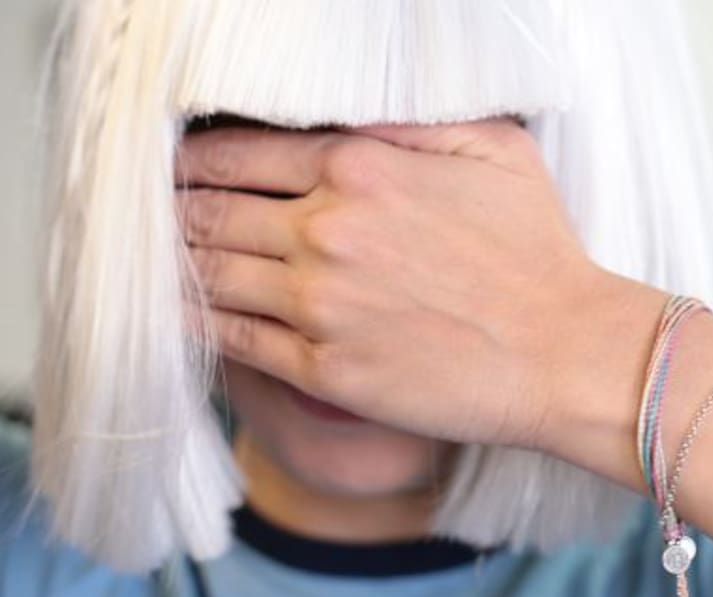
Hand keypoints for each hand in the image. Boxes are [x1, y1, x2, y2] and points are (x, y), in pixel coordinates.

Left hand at [177, 119, 632, 453]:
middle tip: (148, 212)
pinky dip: (198, 322)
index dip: (193, 158)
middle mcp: (326, 231)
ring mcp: (319, 305)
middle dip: (170, 208)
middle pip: (211, 210)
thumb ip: (409, 118)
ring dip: (174, 264)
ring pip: (212, 275)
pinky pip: (233, 340)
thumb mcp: (490, 148)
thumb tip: (344, 110)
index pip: (239, 151)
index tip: (174, 165)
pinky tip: (178, 313)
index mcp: (359, 166)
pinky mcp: (323, 370)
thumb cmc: (536, 250)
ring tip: (152, 259)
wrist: (564, 354)